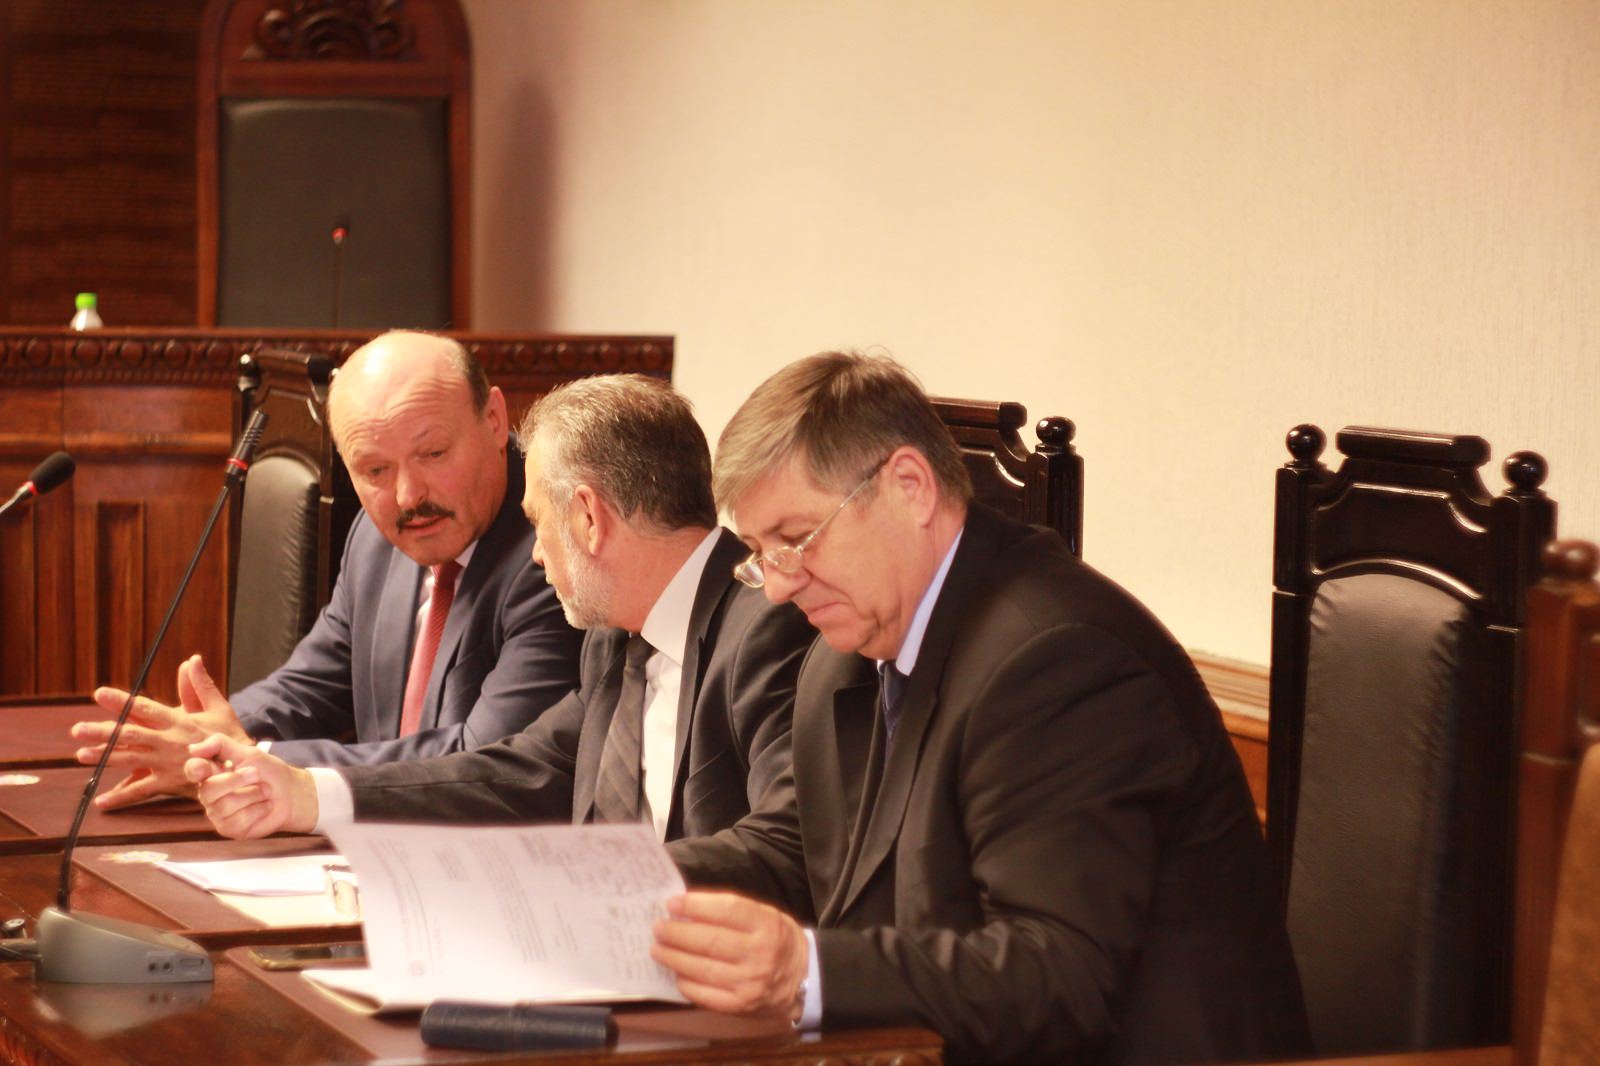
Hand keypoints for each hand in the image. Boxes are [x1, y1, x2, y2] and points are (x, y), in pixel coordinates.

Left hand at [74, 655, 252, 809]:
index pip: (146, 708)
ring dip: (104, 758)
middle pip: (130, 735)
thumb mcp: (218, 708)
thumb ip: (199, 685)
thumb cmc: (229, 737)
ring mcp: (167, 763)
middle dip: (102, 732)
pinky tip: (101, 802)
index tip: (100, 694)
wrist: (242, 769)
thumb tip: (191, 659)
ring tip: (81, 756)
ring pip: (130, 760)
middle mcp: (169, 742)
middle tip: (77, 729)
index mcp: (179, 721)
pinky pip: (141, 791)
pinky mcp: (169, 783)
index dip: (122, 701)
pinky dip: (121, 797)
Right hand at [185, 733, 318, 838]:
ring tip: (265, 791)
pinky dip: (258, 810)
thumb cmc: (269, 773)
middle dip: (236, 780)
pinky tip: (264, 806)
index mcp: (212, 773)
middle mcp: (210, 794)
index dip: (195, 768)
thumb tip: (192, 748)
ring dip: (254, 794)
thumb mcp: (249, 753)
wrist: (292, 794)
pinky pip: (238, 820)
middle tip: (257, 774)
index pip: (193, 770)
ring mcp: (218, 813)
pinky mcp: (230, 829)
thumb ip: (221, 745)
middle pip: (209, 789)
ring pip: (225, 806)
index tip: (203, 767)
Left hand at [651, 890, 808, 1020]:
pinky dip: (686, 983)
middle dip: (677, 933)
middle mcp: (758, 954)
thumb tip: (688, 908)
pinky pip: (704, 995)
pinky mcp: (740, 1006)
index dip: (696, 905)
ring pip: (702, 969)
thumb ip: (732, 911)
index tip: (672, 903)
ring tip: (657, 949)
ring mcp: (749, 983)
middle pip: (709, 941)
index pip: (727, 910)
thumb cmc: (777, 940)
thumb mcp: (765, 916)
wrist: (803, 979)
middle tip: (658, 927)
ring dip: (674, 958)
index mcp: (766, 925)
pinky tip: (676, 973)